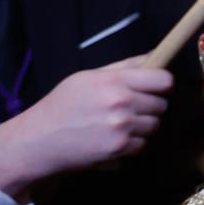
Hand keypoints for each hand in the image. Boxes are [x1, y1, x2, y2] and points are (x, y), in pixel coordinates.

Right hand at [0, 57, 173, 200]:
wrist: (39, 140)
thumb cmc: (62, 105)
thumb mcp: (88, 77)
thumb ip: (125, 66)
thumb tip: (155, 56)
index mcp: (114, 81)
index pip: (163, 80)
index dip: (163, 83)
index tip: (158, 87)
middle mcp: (121, 103)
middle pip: (161, 104)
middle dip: (150, 105)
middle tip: (131, 107)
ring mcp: (122, 127)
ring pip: (154, 125)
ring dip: (142, 125)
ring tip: (119, 123)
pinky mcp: (120, 148)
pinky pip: (142, 144)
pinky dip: (132, 143)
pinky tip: (113, 138)